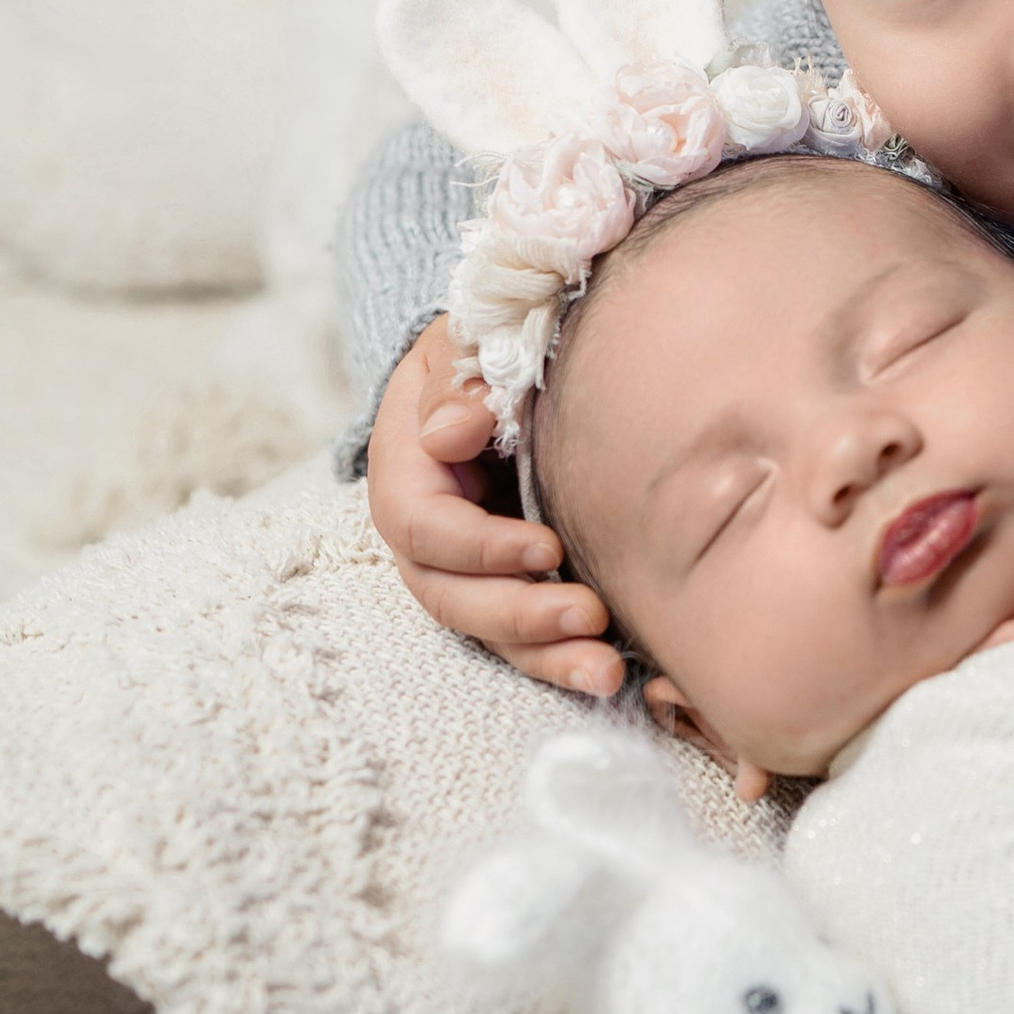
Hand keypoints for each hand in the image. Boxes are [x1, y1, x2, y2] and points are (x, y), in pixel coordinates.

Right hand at [365, 317, 623, 696]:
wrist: (514, 366)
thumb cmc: (494, 349)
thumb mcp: (472, 341)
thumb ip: (461, 376)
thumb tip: (449, 431)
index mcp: (407, 469)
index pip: (419, 525)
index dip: (478, 547)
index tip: (547, 550)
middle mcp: (427, 532)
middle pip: (450, 595)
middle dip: (517, 615)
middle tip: (588, 617)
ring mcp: (468, 567)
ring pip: (488, 630)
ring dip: (544, 655)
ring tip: (605, 671)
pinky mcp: (511, 585)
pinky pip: (524, 637)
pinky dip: (562, 658)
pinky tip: (606, 672)